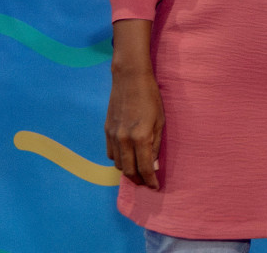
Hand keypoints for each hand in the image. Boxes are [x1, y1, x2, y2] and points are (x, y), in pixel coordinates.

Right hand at [104, 67, 162, 188]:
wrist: (130, 79)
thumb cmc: (151, 97)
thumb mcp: (160, 121)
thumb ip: (156, 145)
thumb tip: (154, 165)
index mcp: (140, 137)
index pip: (144, 168)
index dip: (150, 180)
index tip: (155, 187)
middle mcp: (123, 139)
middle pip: (128, 170)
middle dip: (138, 180)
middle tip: (146, 183)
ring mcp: (112, 136)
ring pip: (117, 163)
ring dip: (127, 171)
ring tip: (138, 172)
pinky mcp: (106, 131)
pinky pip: (110, 153)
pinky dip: (118, 160)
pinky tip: (127, 158)